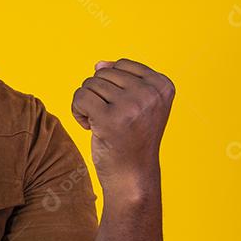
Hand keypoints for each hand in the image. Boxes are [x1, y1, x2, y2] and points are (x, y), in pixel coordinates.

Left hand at [71, 58, 174, 186]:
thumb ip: (122, 80)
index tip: (121, 108)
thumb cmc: (131, 139)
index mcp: (163, 86)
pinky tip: (90, 127)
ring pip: (89, 84)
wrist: (132, 176)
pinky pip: (80, 97)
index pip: (121, 65)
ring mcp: (132, 105)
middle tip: (109, 119)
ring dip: (87, 104)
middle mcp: (151, 93)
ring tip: (101, 124)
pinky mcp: (110, 118)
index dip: (112, 86)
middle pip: (103, 73)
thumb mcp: (136, 105)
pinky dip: (77, 111)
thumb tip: (99, 64)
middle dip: (98, 95)